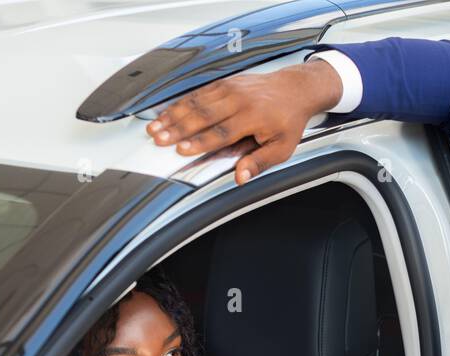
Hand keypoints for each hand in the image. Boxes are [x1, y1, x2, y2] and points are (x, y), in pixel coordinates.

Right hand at [145, 58, 343, 185]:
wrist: (295, 89)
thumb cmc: (288, 121)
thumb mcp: (282, 147)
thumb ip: (259, 162)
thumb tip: (240, 178)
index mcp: (253, 117)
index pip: (221, 132)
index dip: (200, 142)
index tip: (181, 149)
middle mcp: (238, 100)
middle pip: (203, 115)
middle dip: (178, 128)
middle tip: (158, 139)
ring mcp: (230, 88)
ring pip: (196, 102)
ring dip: (173, 115)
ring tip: (154, 128)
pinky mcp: (224, 83)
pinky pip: (198, 93)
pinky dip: (180, 104)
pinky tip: (166, 113)